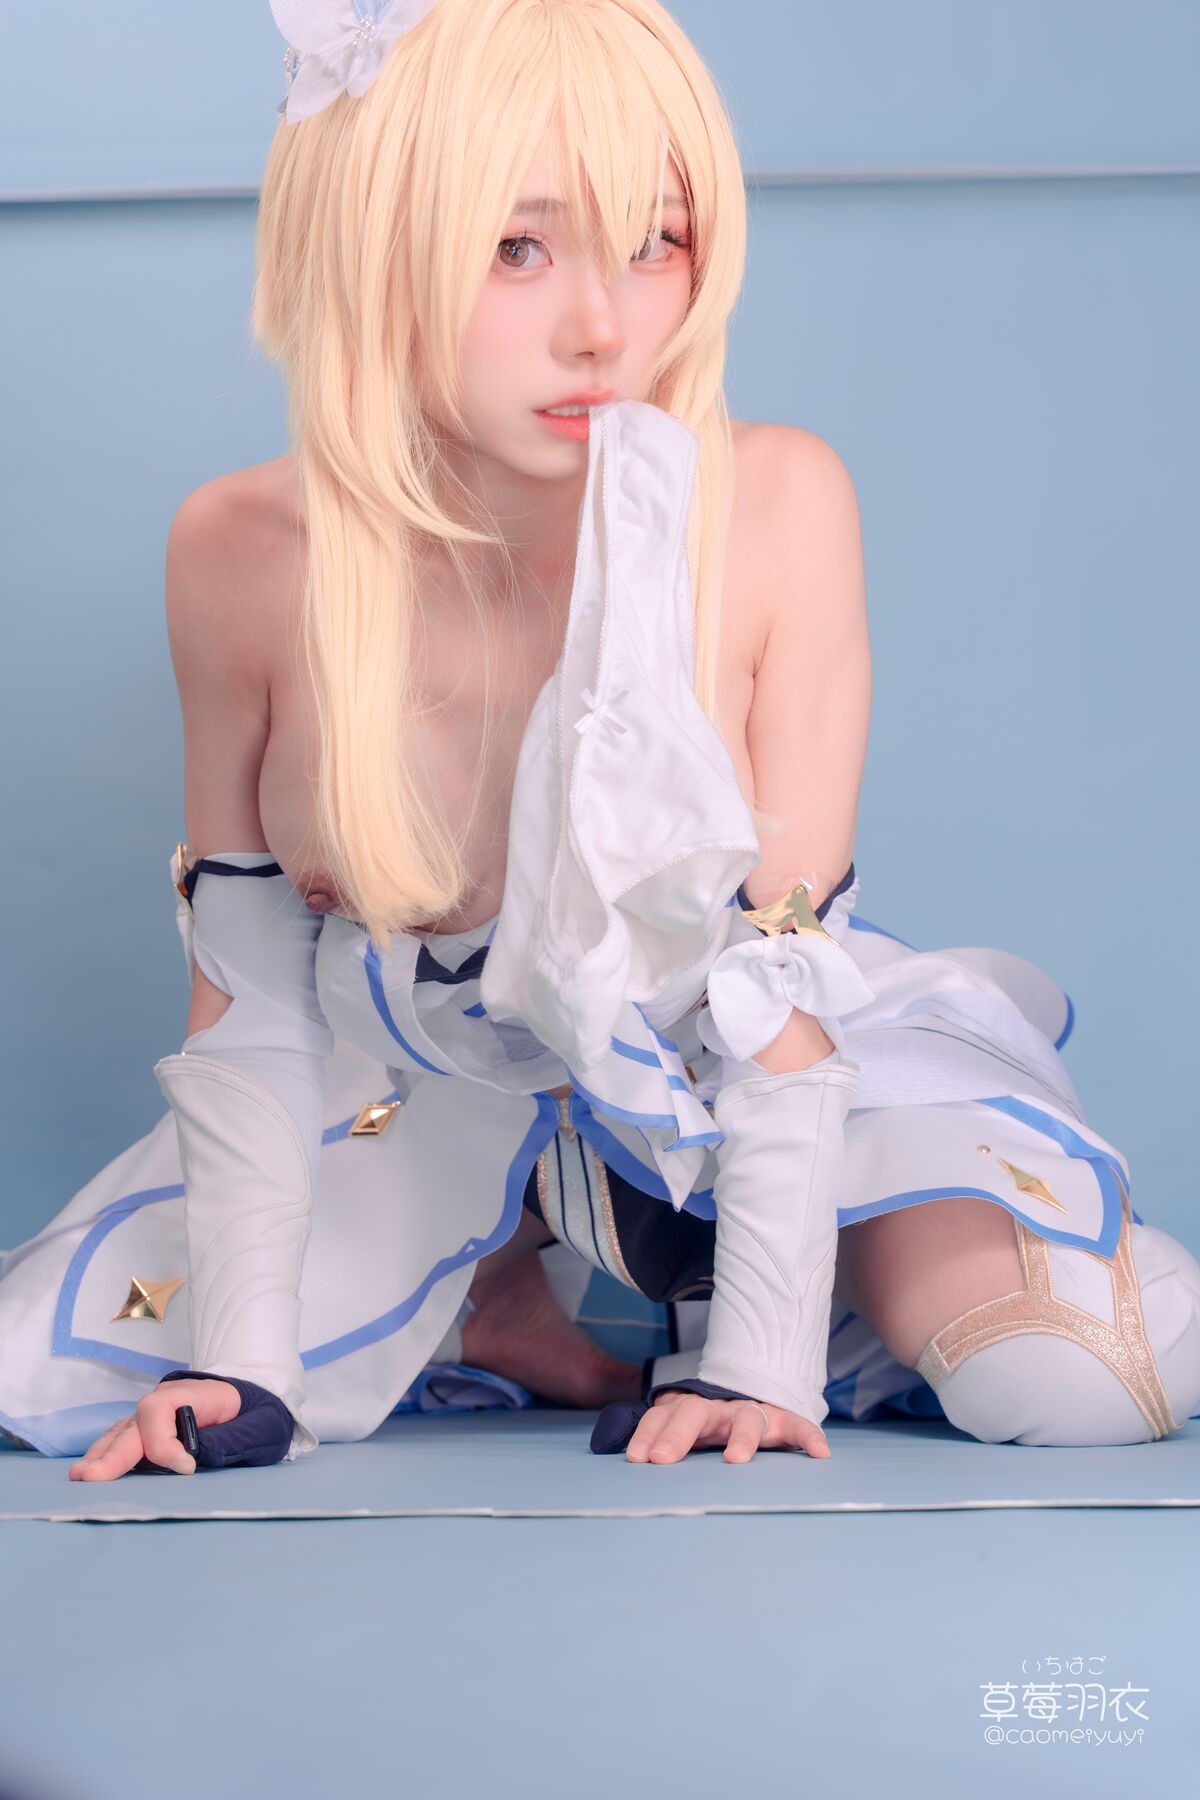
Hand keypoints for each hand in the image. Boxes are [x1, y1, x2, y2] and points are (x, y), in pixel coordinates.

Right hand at [68, 1379, 241, 1480]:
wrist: (255, 1399)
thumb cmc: (257, 1414)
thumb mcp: (257, 1426)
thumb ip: (227, 1439)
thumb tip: (194, 1455)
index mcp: (192, 1394)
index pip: (160, 1412)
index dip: (165, 1444)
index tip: (187, 1468)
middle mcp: (165, 1402)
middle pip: (134, 1426)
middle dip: (113, 1455)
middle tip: (92, 1478)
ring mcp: (154, 1416)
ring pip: (123, 1434)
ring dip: (102, 1456)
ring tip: (81, 1475)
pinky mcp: (149, 1430)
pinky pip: (122, 1439)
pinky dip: (106, 1453)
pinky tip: (90, 1468)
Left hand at [625, 1389, 830, 1464]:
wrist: (756, 1384)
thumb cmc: (712, 1420)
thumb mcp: (686, 1425)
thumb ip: (663, 1437)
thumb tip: (633, 1460)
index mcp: (689, 1407)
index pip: (662, 1415)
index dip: (648, 1433)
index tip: (636, 1458)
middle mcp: (718, 1406)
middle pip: (694, 1413)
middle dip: (677, 1434)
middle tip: (661, 1459)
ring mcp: (752, 1409)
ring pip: (746, 1418)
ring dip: (741, 1437)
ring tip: (736, 1459)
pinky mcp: (784, 1418)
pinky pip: (799, 1425)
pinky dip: (809, 1436)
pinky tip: (819, 1452)